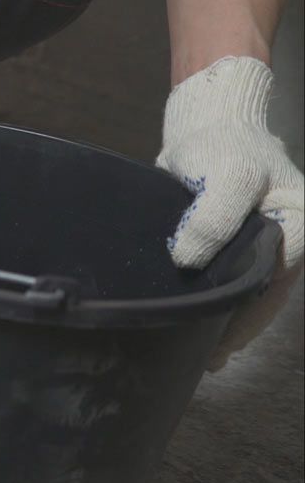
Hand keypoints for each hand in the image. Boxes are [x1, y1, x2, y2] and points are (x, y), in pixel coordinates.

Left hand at [156, 56, 304, 367]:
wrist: (207, 125)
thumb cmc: (223, 145)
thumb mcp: (224, 173)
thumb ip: (212, 215)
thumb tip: (188, 260)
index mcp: (301, 221)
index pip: (278, 276)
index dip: (249, 311)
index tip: (218, 337)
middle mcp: (293, 237)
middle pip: (269, 291)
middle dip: (240, 325)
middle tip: (207, 357)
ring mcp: (269, 242)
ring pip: (254, 291)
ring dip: (229, 320)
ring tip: (204, 353)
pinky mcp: (243, 244)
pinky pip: (237, 281)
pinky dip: (221, 304)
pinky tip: (202, 328)